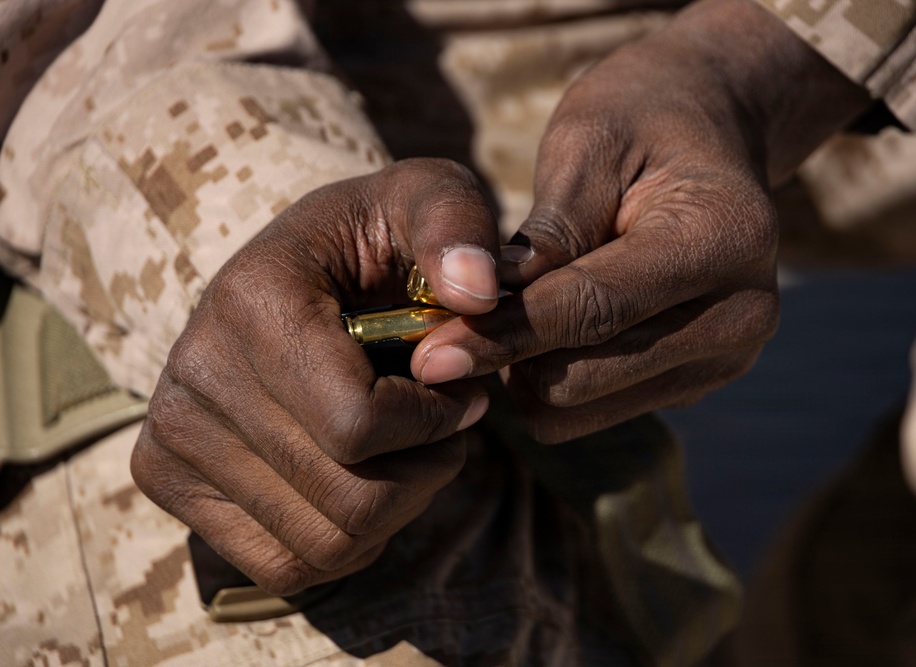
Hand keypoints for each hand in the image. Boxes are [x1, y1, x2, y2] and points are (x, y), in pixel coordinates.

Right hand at [131, 159, 500, 594]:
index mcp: (252, 300)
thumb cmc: (376, 239)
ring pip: (324, 543)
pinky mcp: (168, 480)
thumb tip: (477, 293)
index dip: (435, 422)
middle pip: (348, 497)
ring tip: (409, 449)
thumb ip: (460, 226)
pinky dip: (347, 541)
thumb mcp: (428, 201)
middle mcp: (194, 370)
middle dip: (426, 470)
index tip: (461, 390)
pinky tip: (364, 481)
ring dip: (395, 508)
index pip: (358, 425)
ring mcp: (171, 433)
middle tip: (447, 426)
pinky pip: (285, 563)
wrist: (298, 268)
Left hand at [410, 0, 870, 442]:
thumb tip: (484, 307)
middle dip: (506, 353)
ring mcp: (723, 359)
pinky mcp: (695, 384)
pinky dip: (549, 380)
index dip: (503, 335)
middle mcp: (741, 315)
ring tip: (508, 308)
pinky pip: (593, 413)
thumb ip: (548, 233)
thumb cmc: (640, 122)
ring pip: (580, 408)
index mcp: (725, 239)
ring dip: (524, 370)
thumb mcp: (588, 146)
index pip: (595, 309)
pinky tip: (543, 328)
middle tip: (447, 321)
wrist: (707, 134)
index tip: (428, 355)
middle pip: (583, 375)